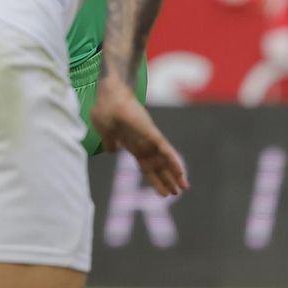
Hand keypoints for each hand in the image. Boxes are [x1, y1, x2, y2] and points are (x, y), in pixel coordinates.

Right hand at [90, 79, 187, 196]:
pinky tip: (181, 172)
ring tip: (183, 188)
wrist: (109, 93)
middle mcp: (143, 143)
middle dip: (166, 180)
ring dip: (173, 174)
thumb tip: (112, 151)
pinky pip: (165, 149)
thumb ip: (110, 142)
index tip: (161, 192)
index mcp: (131, 145)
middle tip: (176, 193)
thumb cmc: (105, 109)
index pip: (146, 166)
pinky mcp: (151, 132)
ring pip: (164, 160)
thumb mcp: (105, 131)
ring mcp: (148, 138)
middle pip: (157, 166)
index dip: (153, 179)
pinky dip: (173, 161)